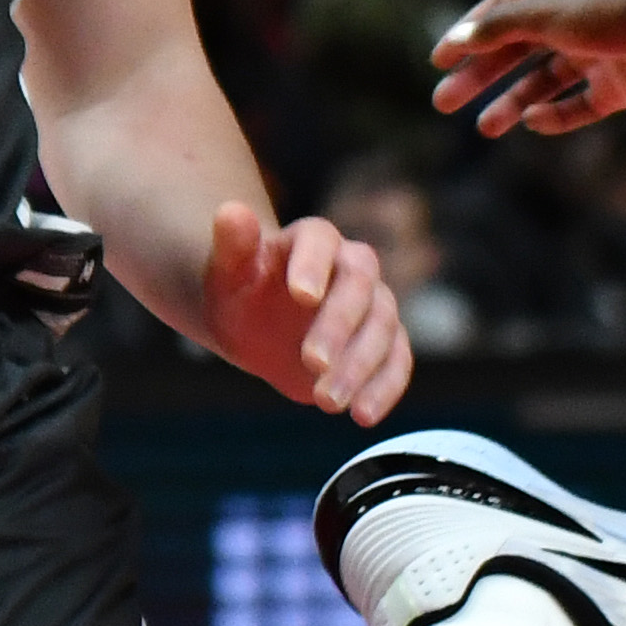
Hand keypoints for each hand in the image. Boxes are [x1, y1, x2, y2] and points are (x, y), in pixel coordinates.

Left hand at [199, 201, 409, 422]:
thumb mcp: (226, 271)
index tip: (300, 296)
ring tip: (326, 401)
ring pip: (383, 327)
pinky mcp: (388, 342)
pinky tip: (362, 414)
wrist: (254, 324)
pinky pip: (398, 361)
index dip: (313, 265)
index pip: (320, 240)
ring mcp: (375, 304)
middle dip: (338, 326)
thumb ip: (232, 243)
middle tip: (312, 363)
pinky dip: (385, 388)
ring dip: (359, 366)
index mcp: (312, 238)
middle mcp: (351, 266)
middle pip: (359, 287)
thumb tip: (232, 210)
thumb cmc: (239, 291)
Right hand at [430, 0, 625, 134]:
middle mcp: (567, 26)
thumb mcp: (539, 15)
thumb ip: (496, 29)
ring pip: (541, 84)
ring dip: (510, 103)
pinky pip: (578, 107)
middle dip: (477, 78)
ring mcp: (593, 59)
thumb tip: (457, 41)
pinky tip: (532, 122)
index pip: (496, 15)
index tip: (439, 61)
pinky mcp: (616, 89)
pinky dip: (555, 116)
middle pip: (512, 54)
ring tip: (485, 128)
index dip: (466, 37)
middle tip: (443, 103)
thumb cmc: (604, 13)